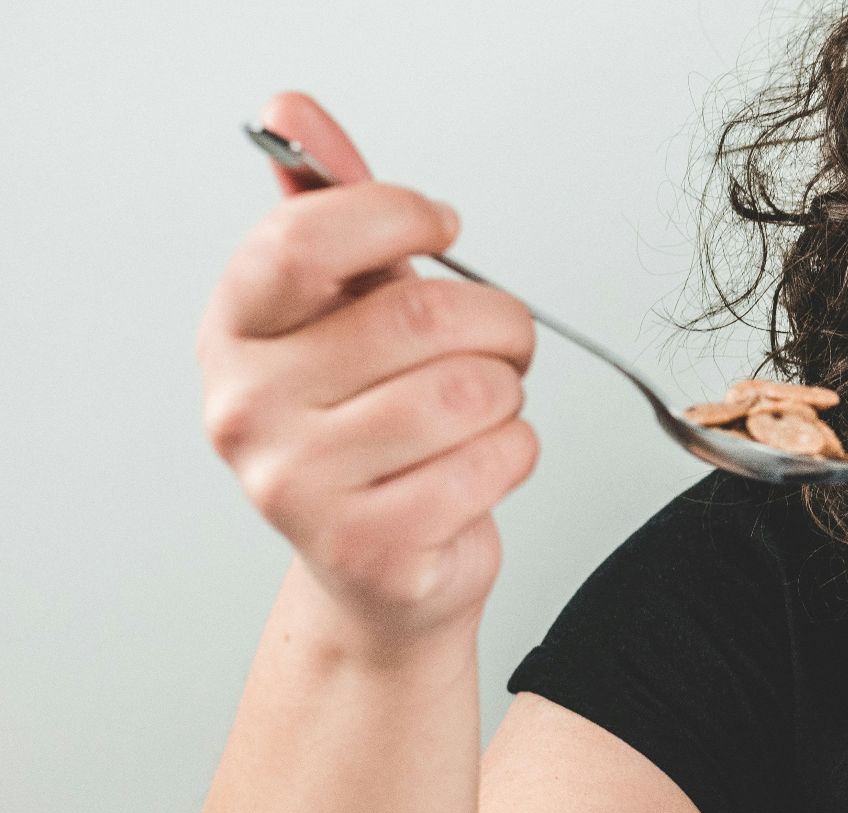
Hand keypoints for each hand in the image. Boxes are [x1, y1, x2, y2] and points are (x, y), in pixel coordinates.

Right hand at [197, 92, 539, 649]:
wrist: (378, 572)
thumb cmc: (370, 429)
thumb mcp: (348, 312)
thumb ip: (332, 212)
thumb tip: (294, 112)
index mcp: (235, 332)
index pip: (307, 237)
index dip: (399, 214)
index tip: (443, 226)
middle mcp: (247, 408)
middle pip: (420, 317)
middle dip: (499, 321)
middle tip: (504, 339)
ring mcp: (298, 486)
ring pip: (470, 393)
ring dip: (510, 394)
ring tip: (486, 408)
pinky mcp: (370, 547)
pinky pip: (495, 460)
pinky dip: (517, 453)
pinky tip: (481, 465)